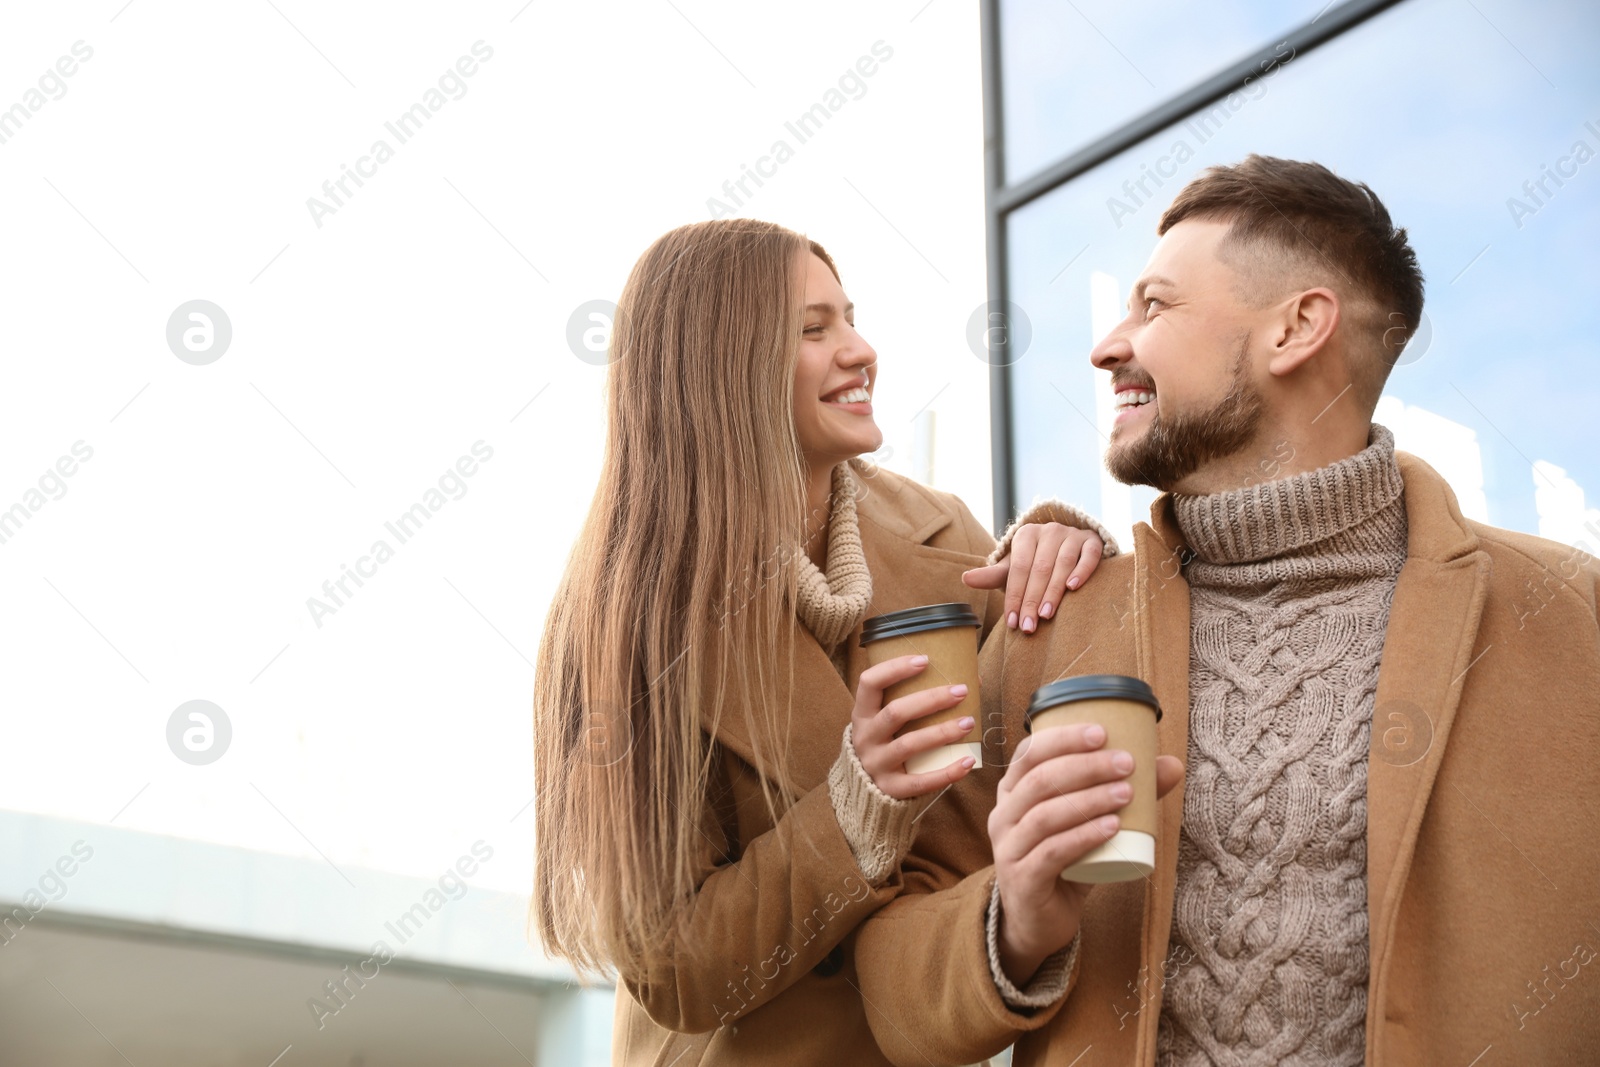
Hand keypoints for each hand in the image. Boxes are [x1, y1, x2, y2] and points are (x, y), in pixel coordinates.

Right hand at [851, 654, 977, 799]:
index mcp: (862, 714)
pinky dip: (946, 772)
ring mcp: (876, 764)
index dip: (894, 669)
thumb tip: (972, 679)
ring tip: (969, 722)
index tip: (925, 660)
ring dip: (941, 732)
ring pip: (909, 745)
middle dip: (931, 699)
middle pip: (895, 713)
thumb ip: (916, 700)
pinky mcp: (890, 789)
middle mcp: (865, 737)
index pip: (869, 683)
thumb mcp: (887, 720)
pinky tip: (968, 761)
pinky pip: (920, 782)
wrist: (868, 789)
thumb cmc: (888, 742)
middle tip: (961, 691)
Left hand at [963, 523, 1103, 634]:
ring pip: (1062, 563)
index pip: (1018, 568)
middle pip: (1040, 568)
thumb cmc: (1036, 564)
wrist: (1069, 549)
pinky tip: (1073, 588)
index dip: (1014, 596)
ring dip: (1053, 591)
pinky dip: (1081, 571)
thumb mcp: (1014, 569)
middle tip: (1028, 626)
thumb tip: (965, 579)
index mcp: (1026, 535)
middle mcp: (1049, 530)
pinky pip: (1089, 555)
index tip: (1012, 622)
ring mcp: (1072, 534)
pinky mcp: (1092, 541)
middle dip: (1032, 600)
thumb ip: (992, 575)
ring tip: (1046, 615)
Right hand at [988, 724, 1183, 985]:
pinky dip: (1082, 836)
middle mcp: (1004, 815)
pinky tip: (1110, 827)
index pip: (1030, 752)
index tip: (1102, 732)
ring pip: (1045, 815)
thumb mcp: (1090, 823)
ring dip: (1089, 800)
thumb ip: (1123, 794)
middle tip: (1126, 763)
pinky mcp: (1022, 880)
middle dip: (1086, 766)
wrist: (1039, 921)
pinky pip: (1050, 852)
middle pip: (1040, 780)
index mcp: (1013, 791)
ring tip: (1126, 794)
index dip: (1063, 738)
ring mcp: (1009, 848)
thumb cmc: (1065, 862)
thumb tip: (1171, 764)